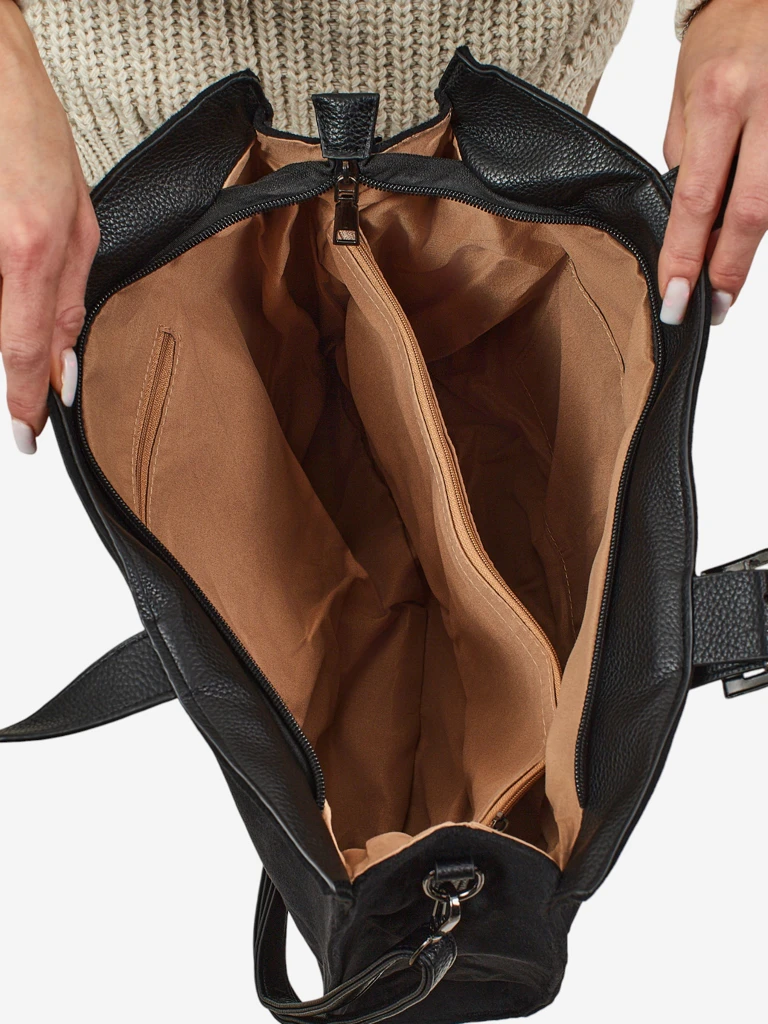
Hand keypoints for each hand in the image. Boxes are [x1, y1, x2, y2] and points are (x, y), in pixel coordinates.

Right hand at [0, 0, 98, 452]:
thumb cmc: (29, 132)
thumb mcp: (79, 220)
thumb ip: (70, 299)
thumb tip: (63, 363)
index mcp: (27, 248)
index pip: (21, 350)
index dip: (23, 400)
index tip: (26, 434)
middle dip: (15, 330)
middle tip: (22, 268)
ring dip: (3, 296)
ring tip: (11, 236)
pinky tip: (3, 237)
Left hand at [659, 0, 767, 326]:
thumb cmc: (722, 43)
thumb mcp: (686, 98)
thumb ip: (687, 159)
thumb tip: (688, 220)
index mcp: (720, 101)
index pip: (697, 200)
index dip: (686, 257)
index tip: (677, 297)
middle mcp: (767, 106)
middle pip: (753, 213)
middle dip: (729, 269)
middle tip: (713, 306)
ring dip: (751, 244)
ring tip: (727, 269)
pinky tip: (751, 228)